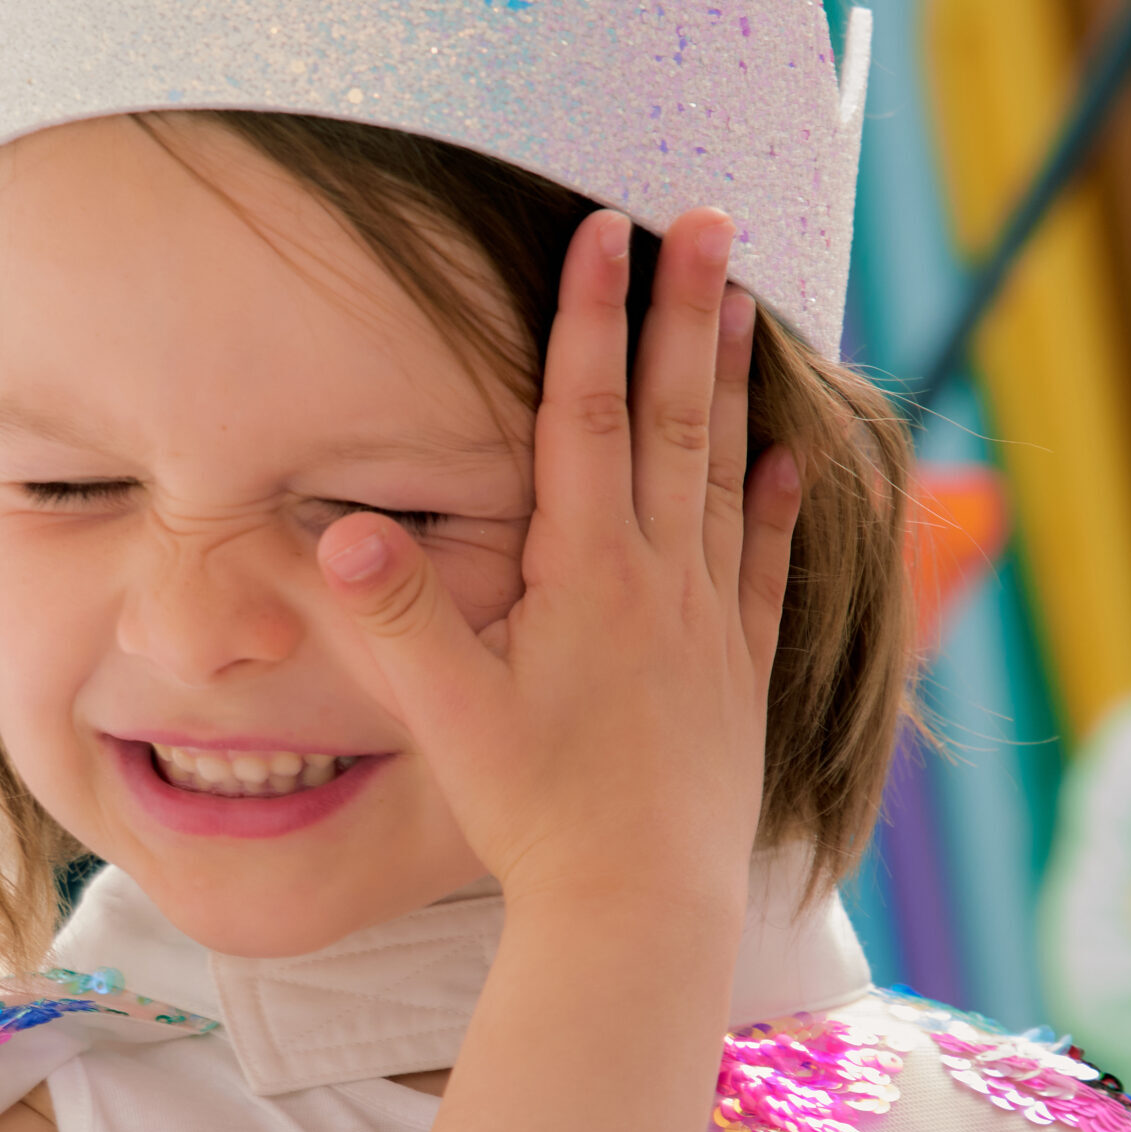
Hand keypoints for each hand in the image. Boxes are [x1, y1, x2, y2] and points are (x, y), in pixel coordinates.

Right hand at [315, 207, 799, 918]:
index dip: (592, 320)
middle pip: (674, 423)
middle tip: (713, 222)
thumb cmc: (538, 816)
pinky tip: (790, 461)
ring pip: (727, 480)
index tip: (605, 231)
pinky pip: (768, 570)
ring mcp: (711, 628)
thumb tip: (340, 526)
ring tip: (750, 307)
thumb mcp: (450, 718)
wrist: (639, 908)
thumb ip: (398, 618)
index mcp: (588, 576)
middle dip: (688, 315)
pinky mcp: (740, 678)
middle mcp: (662, 583)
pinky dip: (780, 507)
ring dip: (733, 388)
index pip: (586, 419)